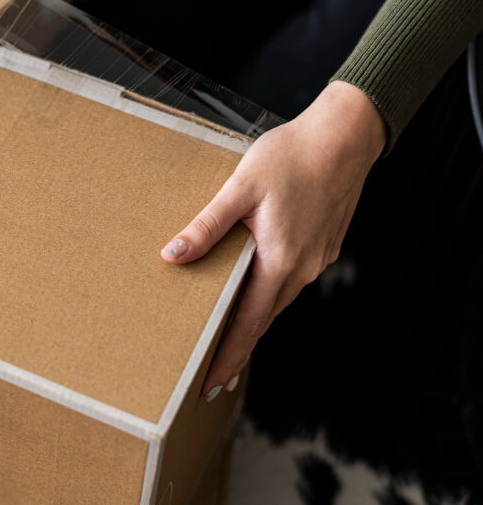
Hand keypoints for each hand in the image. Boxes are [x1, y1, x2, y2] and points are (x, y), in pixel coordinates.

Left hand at [160, 81, 386, 400]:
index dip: (230, 356)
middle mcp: (302, 268)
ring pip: (278, 299)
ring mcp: (316, 258)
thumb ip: (207, 225)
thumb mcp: (240, 187)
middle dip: (238, 347)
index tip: (211, 383)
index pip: (249, 324)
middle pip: (264, 319)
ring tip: (227, 334)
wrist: (345, 135)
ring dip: (253, 319)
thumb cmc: (292, 156)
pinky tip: (253, 287)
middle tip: (213, 372)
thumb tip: (173, 255)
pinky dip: (269, 293)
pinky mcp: (322, 245)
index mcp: (280, 261)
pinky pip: (290, 279)